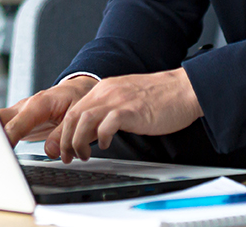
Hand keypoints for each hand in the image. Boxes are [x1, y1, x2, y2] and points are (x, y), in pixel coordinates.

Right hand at [0, 76, 98, 154]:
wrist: (74, 90)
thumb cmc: (75, 99)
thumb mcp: (76, 115)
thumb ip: (62, 134)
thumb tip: (50, 151)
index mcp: (38, 104)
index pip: (16, 124)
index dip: (6, 139)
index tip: (1, 153)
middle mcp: (24, 107)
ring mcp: (19, 114)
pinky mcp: (18, 122)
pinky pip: (2, 128)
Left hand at [55, 68, 201, 163]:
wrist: (182, 89)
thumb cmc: (158, 98)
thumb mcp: (125, 99)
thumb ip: (107, 110)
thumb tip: (92, 131)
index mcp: (104, 89)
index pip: (73, 110)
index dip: (63, 132)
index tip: (62, 149)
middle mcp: (107, 92)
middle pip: (73, 115)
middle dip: (65, 140)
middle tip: (68, 157)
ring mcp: (119, 100)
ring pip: (84, 119)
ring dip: (78, 141)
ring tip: (84, 155)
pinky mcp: (132, 110)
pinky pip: (107, 124)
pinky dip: (101, 137)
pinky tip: (105, 145)